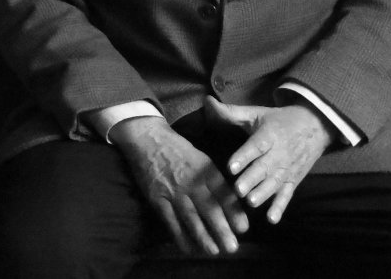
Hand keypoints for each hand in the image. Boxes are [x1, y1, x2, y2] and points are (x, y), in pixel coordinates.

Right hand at [109, 116, 248, 255]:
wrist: (146, 138)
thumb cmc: (177, 148)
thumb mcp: (200, 158)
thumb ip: (213, 179)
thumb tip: (229, 203)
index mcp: (205, 169)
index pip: (223, 194)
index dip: (234, 212)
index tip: (243, 228)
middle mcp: (191, 181)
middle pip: (209, 208)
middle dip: (222, 230)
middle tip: (232, 247)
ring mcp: (173, 190)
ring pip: (190, 217)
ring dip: (203, 236)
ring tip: (214, 251)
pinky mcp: (156, 198)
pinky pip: (170, 220)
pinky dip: (180, 236)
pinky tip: (188, 248)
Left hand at [204, 96, 335, 223]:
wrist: (315, 126)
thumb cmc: (279, 120)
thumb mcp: (257, 113)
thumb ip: (231, 112)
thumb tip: (207, 102)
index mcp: (270, 135)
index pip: (256, 146)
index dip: (244, 156)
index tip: (231, 166)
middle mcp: (280, 153)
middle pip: (265, 168)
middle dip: (251, 179)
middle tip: (238, 190)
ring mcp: (288, 169)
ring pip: (275, 183)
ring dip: (263, 193)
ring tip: (250, 201)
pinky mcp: (294, 180)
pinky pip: (288, 195)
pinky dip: (280, 207)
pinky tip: (271, 219)